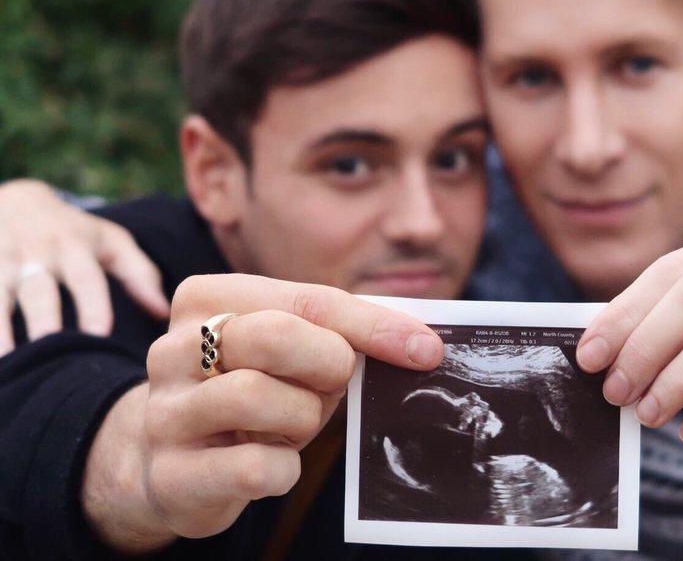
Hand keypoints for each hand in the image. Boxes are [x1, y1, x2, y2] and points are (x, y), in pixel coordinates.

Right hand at [0, 180, 169, 351]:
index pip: (86, 279)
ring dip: (0, 327)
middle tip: (51, 351)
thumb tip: (163, 313)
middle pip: (39, 292)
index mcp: (74, 248)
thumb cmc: (74, 231)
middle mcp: (36, 255)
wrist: (16, 199)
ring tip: (7, 360)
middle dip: (44, 320)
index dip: (93, 306)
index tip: (99, 335)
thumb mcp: (110, 241)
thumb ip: (139, 274)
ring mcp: (1, 262)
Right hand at [82, 273, 443, 551]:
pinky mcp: (170, 475)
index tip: (425, 349)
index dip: (373, 326)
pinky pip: (251, 468)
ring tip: (293, 424)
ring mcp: (164, 412)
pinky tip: (275, 462)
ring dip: (301, 418)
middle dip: (327, 364)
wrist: (174, 461)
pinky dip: (282, 468)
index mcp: (205, 298)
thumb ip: (345, 332)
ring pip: (254, 397)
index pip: (306, 298)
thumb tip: (423, 344)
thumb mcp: (293, 349)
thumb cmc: (254, 391)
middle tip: (336, 384)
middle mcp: (171, 349)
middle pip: (273, 336)